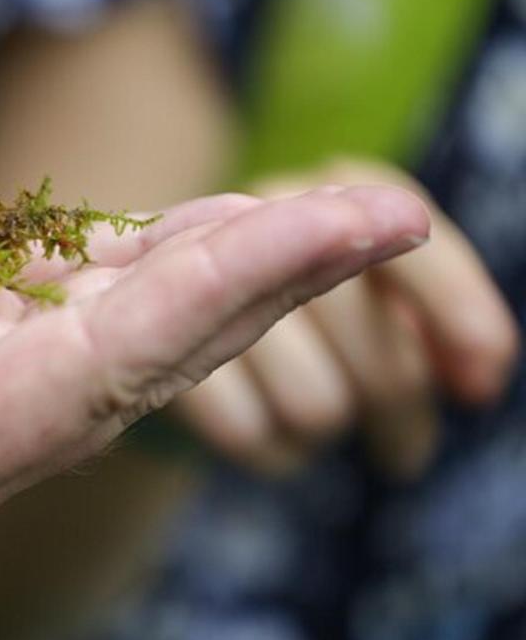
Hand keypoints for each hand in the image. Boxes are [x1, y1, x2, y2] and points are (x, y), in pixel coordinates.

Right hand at [0, 184, 428, 542]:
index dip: (217, 296)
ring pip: (114, 325)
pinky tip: (193, 227)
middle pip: (139, 354)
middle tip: (381, 213)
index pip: (97, 374)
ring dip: (218, 268)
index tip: (328, 228)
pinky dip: (131, 257)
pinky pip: (54, 297)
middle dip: (264, 283)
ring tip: (323, 214)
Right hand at [173, 160, 519, 479]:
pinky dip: (274, 450)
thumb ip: (433, 306)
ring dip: (328, 427)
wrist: (165, 315)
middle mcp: (263, 214)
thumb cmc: (309, 319)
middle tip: (404, 448)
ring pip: (317, 403)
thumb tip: (481, 377)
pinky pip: (250, 433)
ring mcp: (196, 283)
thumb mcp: (379, 296)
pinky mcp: (158, 357)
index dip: (457, 311)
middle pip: (370, 342)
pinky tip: (274, 434)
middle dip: (399, 402)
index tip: (482, 383)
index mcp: (333, 189)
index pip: (417, 253)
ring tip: (316, 419)